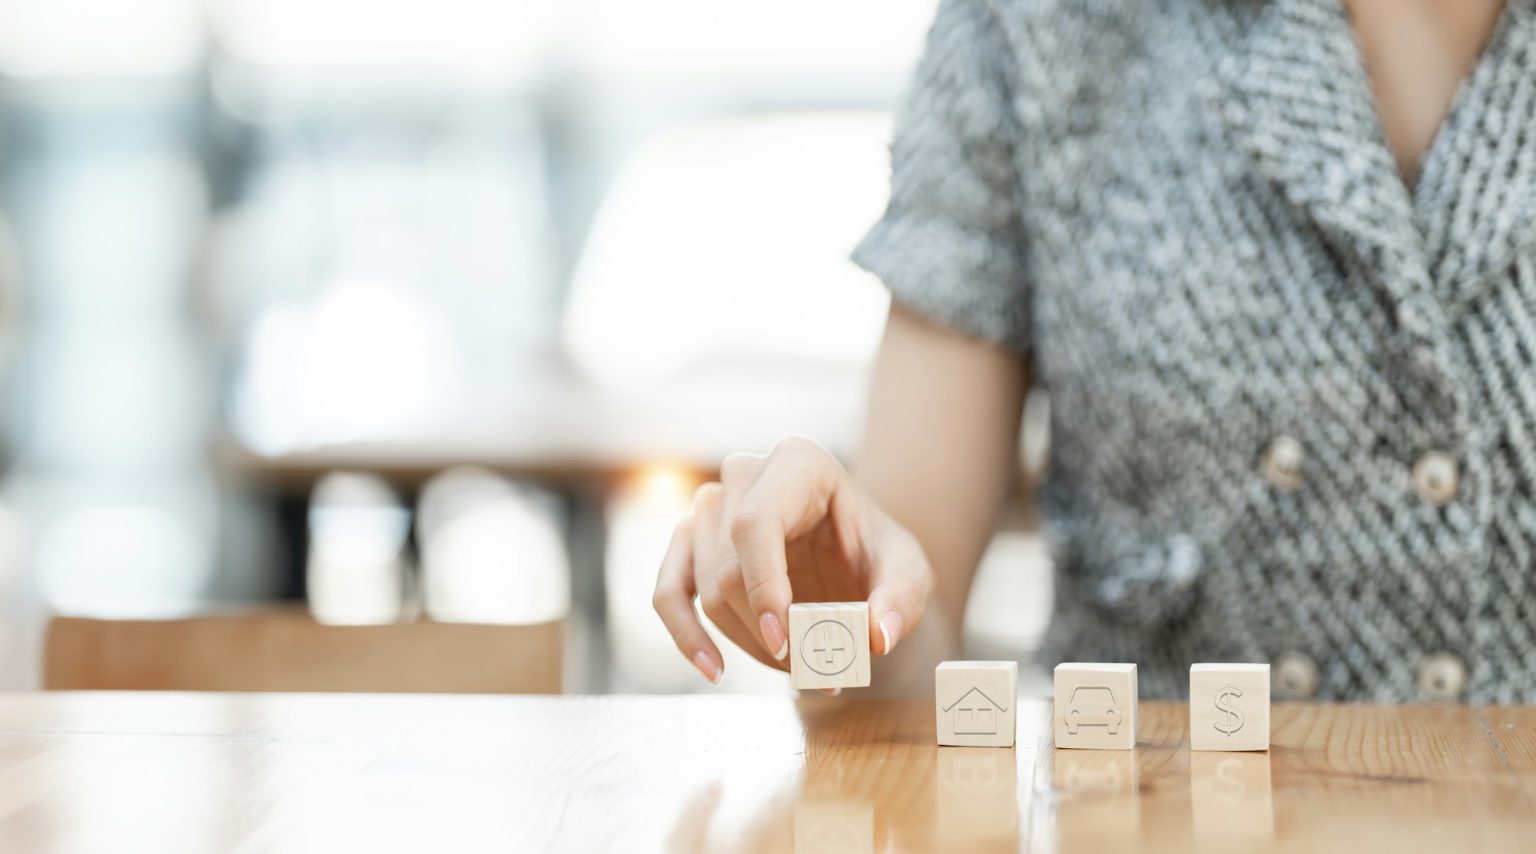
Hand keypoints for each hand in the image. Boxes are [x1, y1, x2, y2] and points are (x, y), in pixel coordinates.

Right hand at [653, 436, 933, 685]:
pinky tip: (714, 668)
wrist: (854, 553)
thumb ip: (900, 599)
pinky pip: (669, 592)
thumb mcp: (909, 571)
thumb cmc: (876, 551)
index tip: (786, 642)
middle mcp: (743, 475)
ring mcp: (709, 506)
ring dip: (751, 644)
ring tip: (802, 672)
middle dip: (770, 633)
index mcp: (797, 462)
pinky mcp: (690, 542)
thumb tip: (878, 636)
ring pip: (708, 591)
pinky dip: (686, 634)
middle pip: (731, 569)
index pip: (756, 525)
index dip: (763, 587)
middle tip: (818, 672)